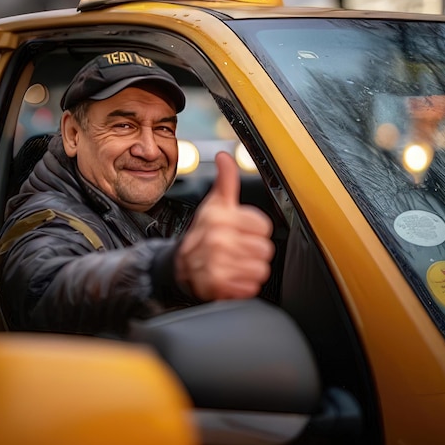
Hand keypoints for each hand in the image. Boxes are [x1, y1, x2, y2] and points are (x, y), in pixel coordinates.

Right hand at [175, 151, 273, 299]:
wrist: (178, 265)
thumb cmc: (202, 232)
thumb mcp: (214, 204)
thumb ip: (226, 180)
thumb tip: (224, 155)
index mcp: (220, 217)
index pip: (264, 227)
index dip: (255, 230)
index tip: (241, 231)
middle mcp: (217, 239)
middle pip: (265, 249)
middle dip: (254, 251)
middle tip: (237, 249)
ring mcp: (216, 263)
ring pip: (261, 269)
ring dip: (250, 269)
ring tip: (234, 263)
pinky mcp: (217, 286)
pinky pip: (250, 288)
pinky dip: (243, 286)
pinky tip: (231, 277)